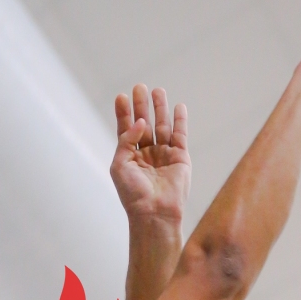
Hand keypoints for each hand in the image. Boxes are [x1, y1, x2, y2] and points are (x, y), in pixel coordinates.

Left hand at [111, 85, 189, 223]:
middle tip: (140, 87)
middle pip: (145, 125)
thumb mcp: (120, 165)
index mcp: (131, 158)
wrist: (154, 212)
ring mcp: (164, 156)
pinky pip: (180, 135)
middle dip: (142, 106)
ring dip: (159, 108)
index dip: (124, 114)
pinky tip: (178, 106)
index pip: (127, 131)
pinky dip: (180, 120)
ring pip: (162, 126)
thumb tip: (141, 122)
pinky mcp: (180, 158)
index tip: (122, 96)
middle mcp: (148, 155)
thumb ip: (126, 140)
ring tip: (157, 90)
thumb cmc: (133, 194)